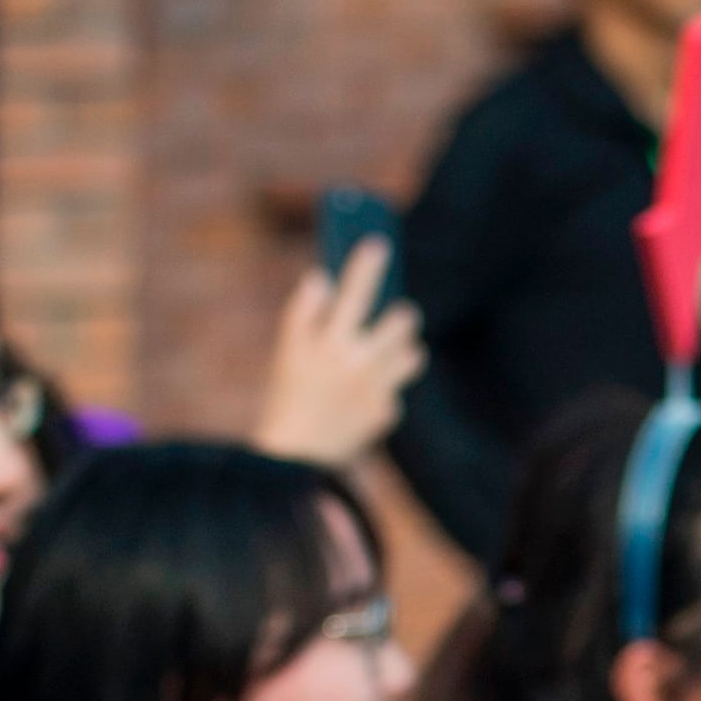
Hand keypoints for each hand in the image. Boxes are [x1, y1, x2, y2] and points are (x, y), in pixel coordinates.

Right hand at [249, 242, 428, 470]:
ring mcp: (378, 388)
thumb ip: (303, 313)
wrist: (297, 456)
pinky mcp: (387, 412)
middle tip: (395, 316)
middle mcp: (359, 362)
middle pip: (403, 321)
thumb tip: (321, 280)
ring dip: (404, 350)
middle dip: (401, 315)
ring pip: (413, 355)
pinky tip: (364, 400)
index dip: (368, 264)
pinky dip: (384, 391)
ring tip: (382, 356)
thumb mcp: (287, 352)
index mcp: (331, 342)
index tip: (379, 244)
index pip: (355, 292)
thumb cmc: (288, 397)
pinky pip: (396, 390)